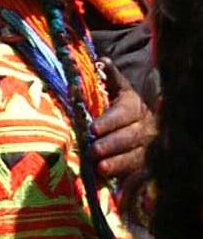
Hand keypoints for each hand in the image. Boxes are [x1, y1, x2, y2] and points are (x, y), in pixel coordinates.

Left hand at [91, 58, 154, 196]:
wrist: (134, 122)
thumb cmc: (115, 103)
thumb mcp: (113, 89)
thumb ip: (108, 77)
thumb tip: (102, 61)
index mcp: (133, 105)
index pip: (124, 113)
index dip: (109, 121)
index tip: (93, 129)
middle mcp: (144, 126)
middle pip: (130, 136)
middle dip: (111, 144)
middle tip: (94, 150)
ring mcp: (145, 146)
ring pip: (135, 155)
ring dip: (117, 162)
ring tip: (100, 167)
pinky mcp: (143, 162)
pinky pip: (136, 170)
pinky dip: (122, 174)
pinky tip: (108, 177)